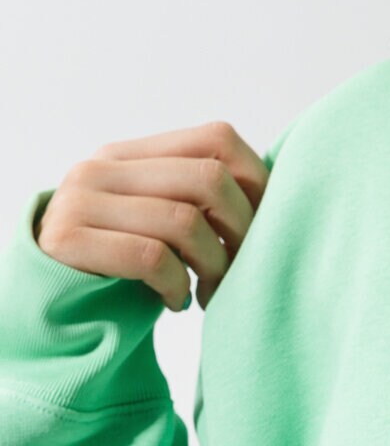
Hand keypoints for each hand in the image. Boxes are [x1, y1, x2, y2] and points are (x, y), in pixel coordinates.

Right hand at [35, 121, 271, 311]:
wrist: (51, 307)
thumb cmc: (122, 263)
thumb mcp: (160, 217)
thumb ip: (198, 194)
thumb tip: (281, 191)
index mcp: (132, 152)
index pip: (217, 138)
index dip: (256, 180)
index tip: (268, 223)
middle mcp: (101, 167)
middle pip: (208, 178)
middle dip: (241, 227)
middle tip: (243, 264)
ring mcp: (78, 201)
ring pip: (183, 219)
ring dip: (213, 263)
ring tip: (211, 288)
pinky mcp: (66, 241)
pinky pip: (150, 256)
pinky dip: (178, 284)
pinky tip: (178, 300)